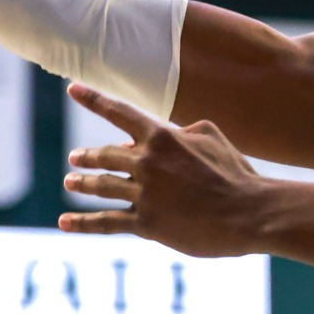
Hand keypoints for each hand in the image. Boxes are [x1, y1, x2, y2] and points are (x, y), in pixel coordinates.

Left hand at [59, 82, 267, 257]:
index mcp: (163, 137)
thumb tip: (172, 133)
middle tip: (75, 158)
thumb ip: (186, 131)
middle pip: (105, 156)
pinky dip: (83, 222)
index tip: (73, 89)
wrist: (249, 213)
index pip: (120, 113)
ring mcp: (144, 194)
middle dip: (88, 156)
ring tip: (70, 182)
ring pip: (101, 187)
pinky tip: (65, 222)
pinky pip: (107, 222)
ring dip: (83, 183)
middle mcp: (147, 163)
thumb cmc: (236, 174)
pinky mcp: (146, 224)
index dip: (94, 99)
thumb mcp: (214, 137)